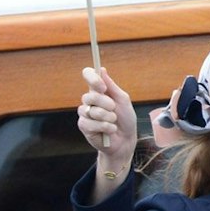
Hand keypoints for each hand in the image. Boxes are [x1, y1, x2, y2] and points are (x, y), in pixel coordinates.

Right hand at [79, 67, 136, 195]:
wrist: (126, 140)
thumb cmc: (125, 120)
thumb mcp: (123, 101)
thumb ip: (112, 86)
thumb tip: (102, 69)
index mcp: (99, 90)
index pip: (88, 75)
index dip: (92, 77)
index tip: (102, 86)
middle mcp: (89, 100)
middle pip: (90, 95)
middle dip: (106, 103)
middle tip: (114, 109)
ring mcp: (85, 113)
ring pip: (91, 110)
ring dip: (107, 117)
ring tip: (113, 121)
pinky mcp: (84, 126)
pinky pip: (90, 123)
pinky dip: (105, 127)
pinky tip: (110, 130)